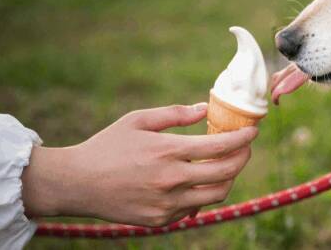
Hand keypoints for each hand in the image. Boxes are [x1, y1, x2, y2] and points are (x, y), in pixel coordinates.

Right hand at [21, 103, 257, 226]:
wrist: (77, 183)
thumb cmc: (108, 146)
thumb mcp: (138, 120)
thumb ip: (175, 114)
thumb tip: (206, 109)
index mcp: (167, 151)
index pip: (220, 146)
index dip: (243, 138)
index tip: (253, 132)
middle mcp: (171, 180)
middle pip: (226, 173)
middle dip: (243, 158)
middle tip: (245, 148)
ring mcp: (167, 204)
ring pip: (216, 195)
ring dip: (229, 179)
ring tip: (226, 165)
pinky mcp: (160, 220)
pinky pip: (194, 209)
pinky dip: (203, 195)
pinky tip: (199, 181)